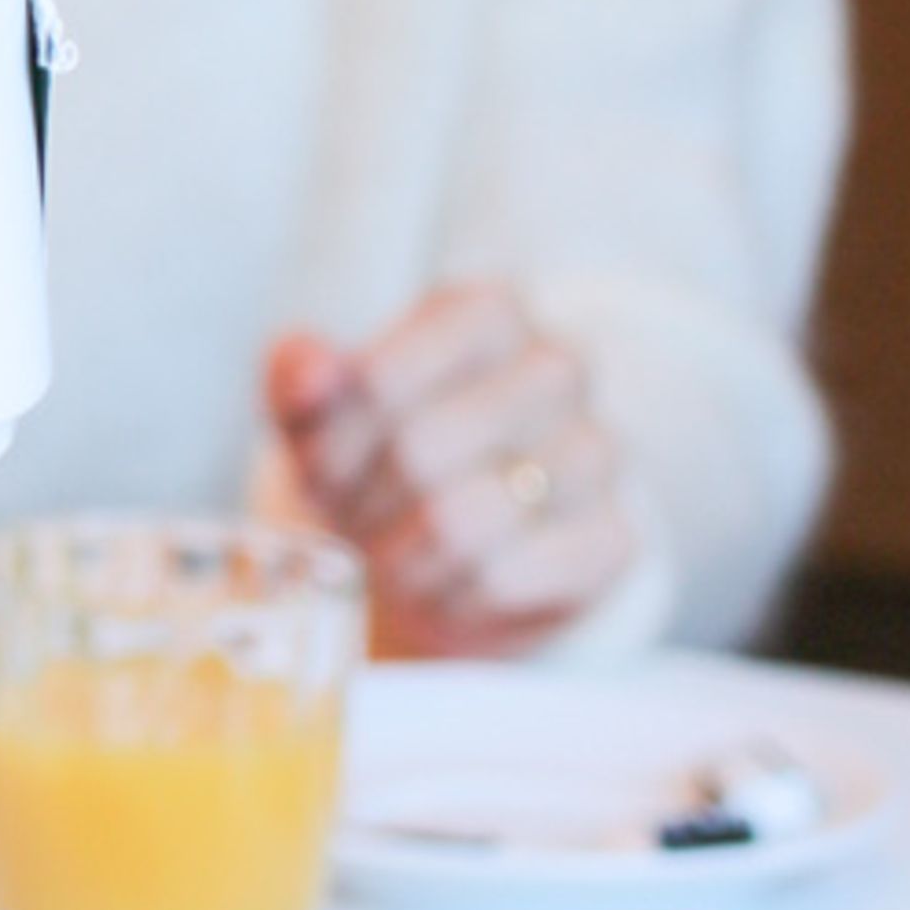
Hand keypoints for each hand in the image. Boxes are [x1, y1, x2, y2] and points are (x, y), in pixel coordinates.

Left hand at [265, 282, 636, 655]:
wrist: (449, 552)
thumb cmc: (379, 462)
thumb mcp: (317, 412)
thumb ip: (297, 375)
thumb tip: (313, 373)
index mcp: (485, 310)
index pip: (375, 381)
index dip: (329, 446)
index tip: (322, 470)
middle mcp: (557, 367)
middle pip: (417, 450)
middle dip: (363, 505)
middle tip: (356, 521)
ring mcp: (596, 451)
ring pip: (462, 520)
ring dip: (401, 558)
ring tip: (396, 554)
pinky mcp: (613, 538)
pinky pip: (502, 580)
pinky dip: (449, 599)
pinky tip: (444, 587)